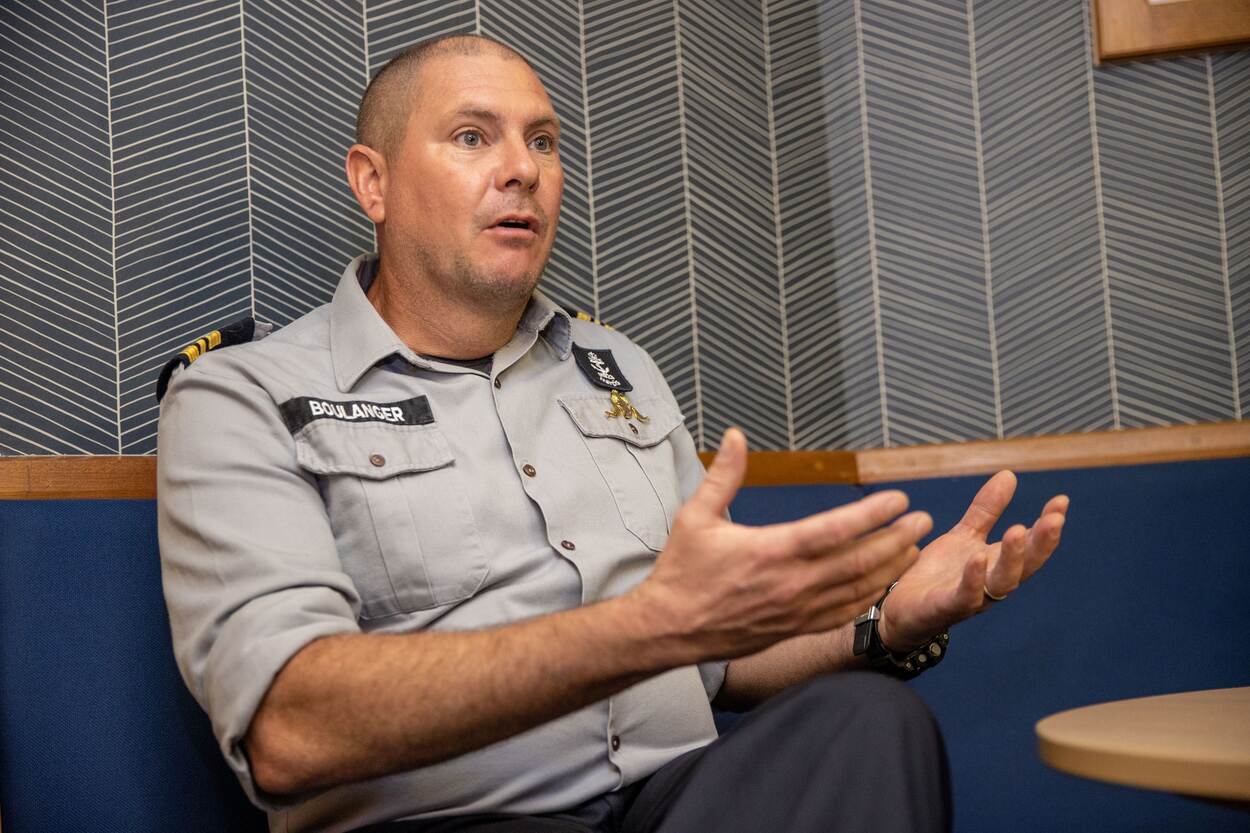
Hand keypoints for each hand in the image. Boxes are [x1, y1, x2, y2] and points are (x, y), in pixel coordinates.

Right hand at [637, 428, 932, 661]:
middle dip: (896, 539)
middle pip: (859, 561)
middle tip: (922, 520)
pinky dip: (868, 597)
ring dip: (890, 568)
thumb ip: (723, 476)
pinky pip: (842, 613)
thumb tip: (736, 435)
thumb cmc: (682, 572)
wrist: (669, 629)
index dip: (872, 515)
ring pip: (856, 590)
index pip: (834, 531)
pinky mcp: (794, 629)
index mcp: (770, 552)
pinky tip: (882, 583)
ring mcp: (796, 611)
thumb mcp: (695, 517)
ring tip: (914, 548)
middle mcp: (791, 583)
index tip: (897, 499)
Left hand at [876, 471, 1067, 651]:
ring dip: (1013, 558)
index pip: (1031, 545)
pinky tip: (977, 557)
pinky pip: (965, 595)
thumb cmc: (937, 574)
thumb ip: (986, 510)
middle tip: (1055, 519)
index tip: (1061, 501)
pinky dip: (973, 578)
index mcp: (997, 564)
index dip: (1048, 526)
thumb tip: (1009, 475)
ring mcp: (972, 597)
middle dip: (1042, 543)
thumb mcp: (964, 536)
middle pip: (1026, 565)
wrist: (900, 608)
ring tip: (1018, 531)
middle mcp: (991, 583)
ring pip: (1002, 582)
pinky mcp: (946, 607)